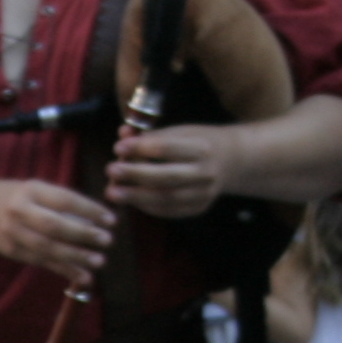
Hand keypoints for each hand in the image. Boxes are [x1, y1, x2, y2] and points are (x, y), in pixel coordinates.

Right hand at [0, 179, 114, 282]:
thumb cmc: (22, 199)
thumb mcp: (39, 191)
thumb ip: (64, 203)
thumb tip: (100, 221)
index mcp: (31, 190)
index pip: (65, 200)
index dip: (90, 210)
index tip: (111, 219)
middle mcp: (19, 211)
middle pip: (54, 226)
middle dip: (83, 234)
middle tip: (107, 240)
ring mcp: (14, 233)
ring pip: (48, 248)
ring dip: (76, 256)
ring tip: (100, 260)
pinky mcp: (14, 252)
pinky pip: (43, 263)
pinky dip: (65, 271)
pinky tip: (84, 277)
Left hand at [108, 124, 243, 219]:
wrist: (231, 160)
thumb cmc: (196, 142)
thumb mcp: (179, 131)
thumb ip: (150, 136)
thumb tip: (122, 135)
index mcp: (202, 147)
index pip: (167, 147)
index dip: (140, 147)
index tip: (118, 147)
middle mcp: (206, 173)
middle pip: (166, 176)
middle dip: (135, 174)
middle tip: (110, 170)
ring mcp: (204, 193)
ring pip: (166, 198)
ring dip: (135, 197)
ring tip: (112, 192)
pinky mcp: (199, 208)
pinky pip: (169, 211)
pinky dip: (146, 206)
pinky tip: (130, 200)